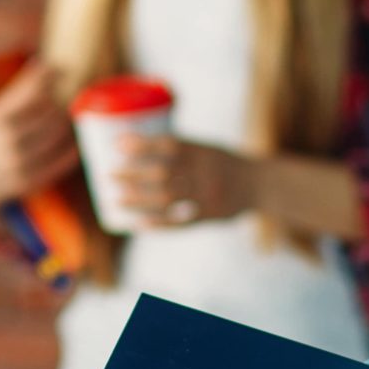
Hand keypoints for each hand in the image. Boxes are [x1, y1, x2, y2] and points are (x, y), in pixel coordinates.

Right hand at [0, 62, 77, 216]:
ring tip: (72, 114)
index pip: (30, 89)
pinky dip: (71, 149)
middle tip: (71, 91)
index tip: (59, 68)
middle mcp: (7, 137)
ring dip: (68, 121)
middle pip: (50, 110)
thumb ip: (14, 95)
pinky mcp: (28, 181)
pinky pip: (59, 162)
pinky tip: (75, 142)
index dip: (49, 75)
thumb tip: (40, 64)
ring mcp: (19, 160)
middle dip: (62, 98)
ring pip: (57, 134)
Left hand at [111, 133, 251, 225]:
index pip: (168, 145)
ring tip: (116, 199)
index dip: (141, 145)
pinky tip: (138, 224)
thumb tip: (136, 145)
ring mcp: (207, 195)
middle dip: (132, 175)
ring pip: (167, 199)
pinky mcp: (210, 216)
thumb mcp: (207, 147)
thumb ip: (178, 149)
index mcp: (202, 151)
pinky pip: (180, 223)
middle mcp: (204, 172)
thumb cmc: (224, 162)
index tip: (117, 145)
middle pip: (162, 174)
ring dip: (138, 200)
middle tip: (109, 175)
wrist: (260, 184)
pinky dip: (158, 224)